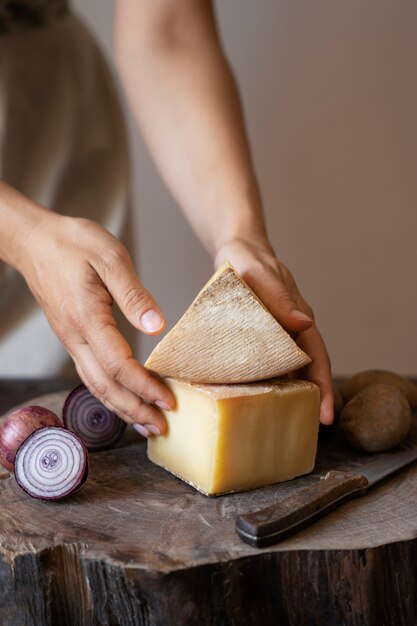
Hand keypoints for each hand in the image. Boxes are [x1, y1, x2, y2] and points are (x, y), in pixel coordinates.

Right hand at [16, 212, 174, 436]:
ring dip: (122, 408)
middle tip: (163, 427)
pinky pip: (91, 374)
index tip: (169, 400)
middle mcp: (75, 336)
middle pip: (105, 386)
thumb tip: (156, 326)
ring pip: (96, 385)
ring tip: (147, 424)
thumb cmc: (72, 243)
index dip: (145, 387)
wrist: (35, 240)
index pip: (118, 365)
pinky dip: (110, 393)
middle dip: (135, 410)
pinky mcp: (73, 337)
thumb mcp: (110, 258)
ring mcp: (71, 339)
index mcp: (86, 318)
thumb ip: (134, 294)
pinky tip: (125, 398)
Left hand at [214, 238, 333, 424]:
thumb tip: (305, 324)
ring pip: (288, 370)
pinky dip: (265, 382)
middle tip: (308, 429)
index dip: (323, 386)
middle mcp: (291, 330)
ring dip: (288, 394)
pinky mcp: (259, 338)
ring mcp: (276, 335)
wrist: (236, 254)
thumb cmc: (247, 260)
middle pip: (307, 370)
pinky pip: (266, 364)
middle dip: (311, 399)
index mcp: (297, 318)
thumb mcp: (258, 273)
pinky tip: (254, 399)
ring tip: (283, 422)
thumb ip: (278, 296)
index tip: (327, 414)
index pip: (317, 357)